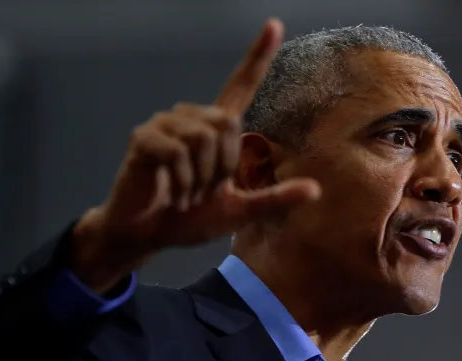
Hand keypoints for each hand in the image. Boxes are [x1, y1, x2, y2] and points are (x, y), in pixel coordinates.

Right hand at [71, 19, 321, 291]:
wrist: (147, 236)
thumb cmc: (189, 218)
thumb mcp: (239, 210)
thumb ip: (274, 198)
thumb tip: (317, 190)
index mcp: (215, 129)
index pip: (240, 86)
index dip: (257, 57)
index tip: (274, 24)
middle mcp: (191, 118)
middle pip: (226, 123)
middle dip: (221, 167)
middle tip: (203, 191)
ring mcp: (165, 125)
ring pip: (202, 139)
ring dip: (199, 179)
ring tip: (186, 193)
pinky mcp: (144, 139)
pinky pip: (176, 152)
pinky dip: (181, 182)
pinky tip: (172, 194)